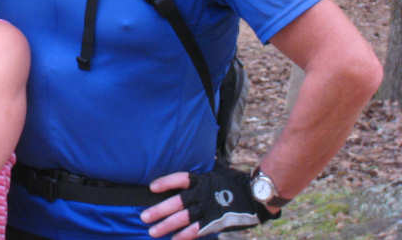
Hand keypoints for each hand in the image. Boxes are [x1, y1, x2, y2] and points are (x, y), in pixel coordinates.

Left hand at [140, 168, 275, 237]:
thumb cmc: (236, 182)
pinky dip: (185, 235)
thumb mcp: (217, 173)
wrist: (257, 196)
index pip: (180, 179)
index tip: (151, 187)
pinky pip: (197, 230)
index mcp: (202, 180)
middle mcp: (203, 194)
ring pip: (183, 218)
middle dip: (159, 210)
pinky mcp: (216, 222)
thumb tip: (192, 168)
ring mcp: (209, 209)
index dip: (165, 182)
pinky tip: (174, 239)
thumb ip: (202, 174)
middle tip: (144, 216)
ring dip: (166, 225)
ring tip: (152, 231)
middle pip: (177, 202)